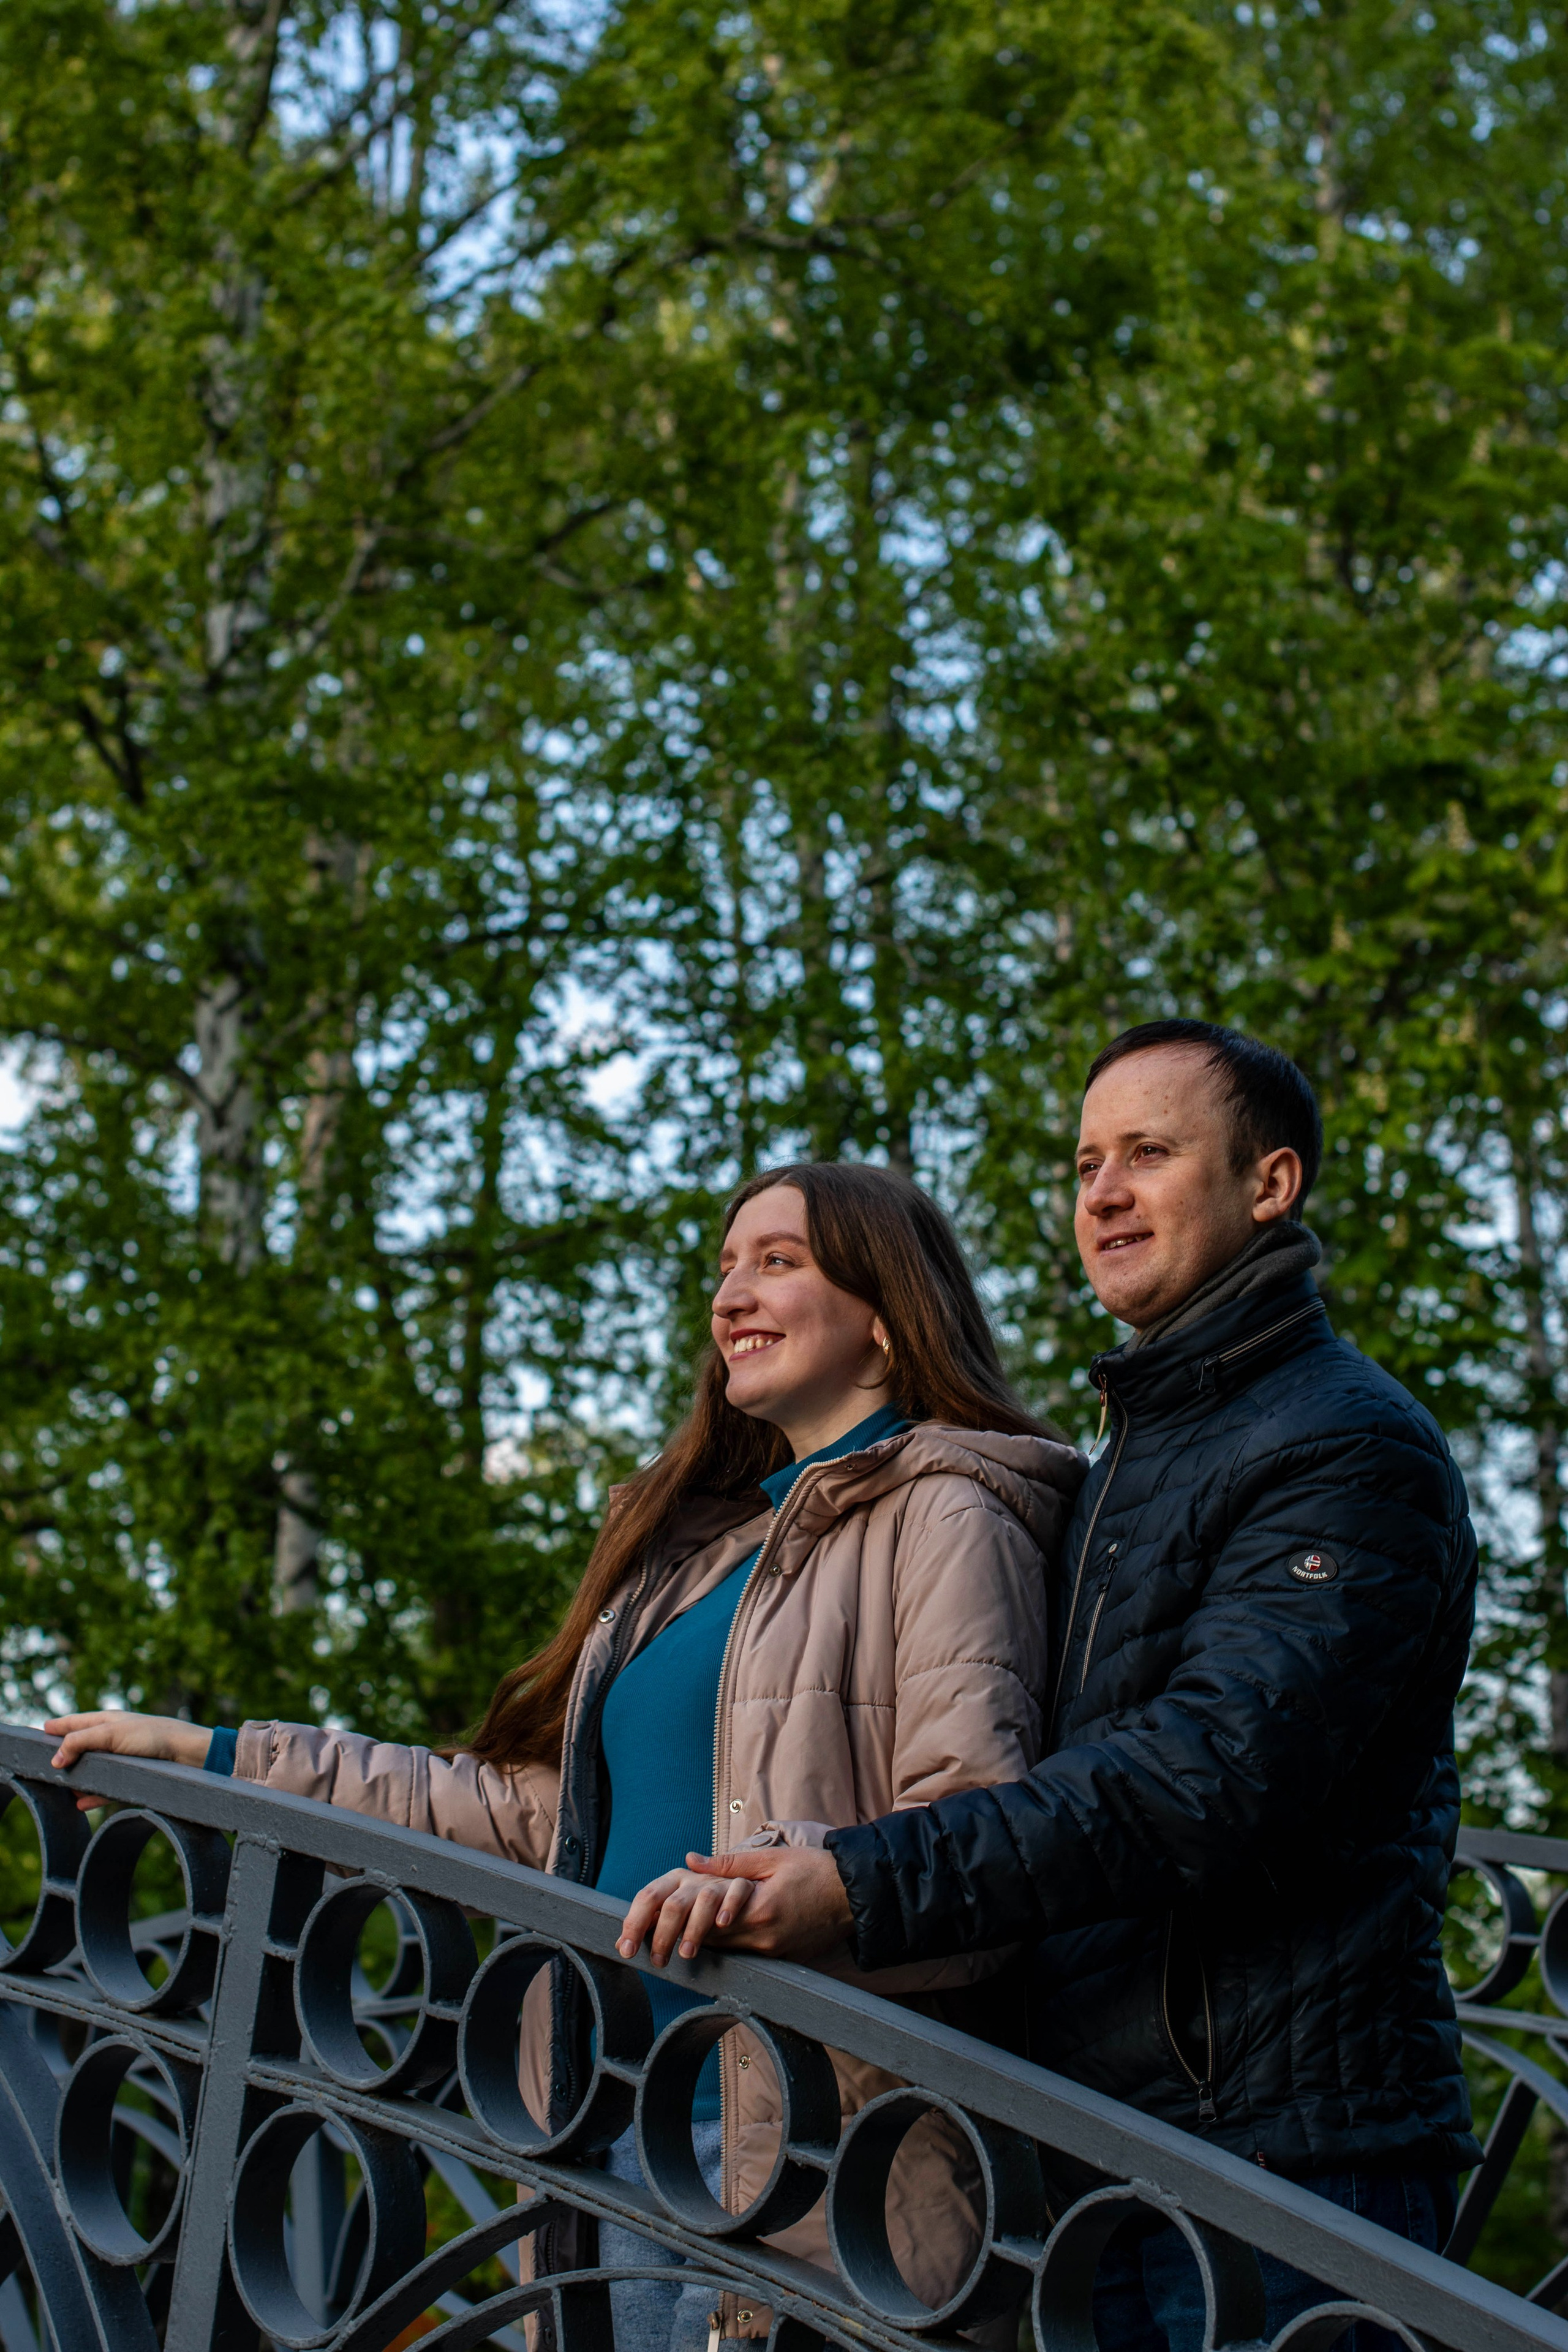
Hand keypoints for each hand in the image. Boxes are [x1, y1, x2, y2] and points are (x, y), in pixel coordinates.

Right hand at [45, 1713, 212, 1808]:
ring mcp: (120, 1758)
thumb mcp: (111, 1735)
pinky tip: (80, 1803)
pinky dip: (92, 1795)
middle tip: (39, 1767)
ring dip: (76, 1778)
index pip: (71, 1723)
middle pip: (78, 1748)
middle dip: (61, 1757)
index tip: (34, 1734)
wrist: (187, 1754)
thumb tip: (54, 1759)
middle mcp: (111, 1738)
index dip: (54, 1728)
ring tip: (58, 1788)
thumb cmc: (151, 1737)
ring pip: (90, 1769)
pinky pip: (105, 1787)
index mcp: (105, 1721)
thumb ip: (80, 1742)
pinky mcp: (131, 1776)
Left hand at [617, 1845, 852, 1965]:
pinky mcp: (783, 1958)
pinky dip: (729, 1948)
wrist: (855, 1894)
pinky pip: (747, 1955)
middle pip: (712, 1943)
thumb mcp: (770, 1860)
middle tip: (651, 1946)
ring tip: (671, 1947)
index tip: (655, 1927)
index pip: (707, 1923)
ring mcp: (774, 1952)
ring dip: (702, 1947)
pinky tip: (714, 1943)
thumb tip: (690, 1861)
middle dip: (682, 1941)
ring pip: (727, 1952)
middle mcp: (763, 1937)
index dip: (679, 1925)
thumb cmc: (815, 1870)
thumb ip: (727, 1863)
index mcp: (758, 1910)